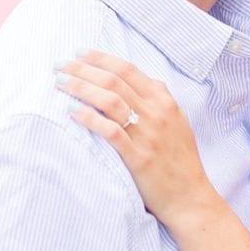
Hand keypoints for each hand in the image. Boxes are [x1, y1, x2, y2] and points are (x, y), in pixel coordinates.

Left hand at [56, 51, 211, 224]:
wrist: (190, 197)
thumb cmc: (180, 160)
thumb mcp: (178, 121)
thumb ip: (162, 98)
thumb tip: (147, 78)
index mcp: (164, 101)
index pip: (128, 69)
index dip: (100, 58)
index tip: (78, 53)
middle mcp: (156, 113)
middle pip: (114, 81)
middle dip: (82, 69)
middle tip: (59, 65)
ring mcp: (147, 134)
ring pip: (110, 100)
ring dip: (81, 88)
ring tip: (60, 83)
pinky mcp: (138, 157)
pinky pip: (110, 131)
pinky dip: (89, 118)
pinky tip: (72, 111)